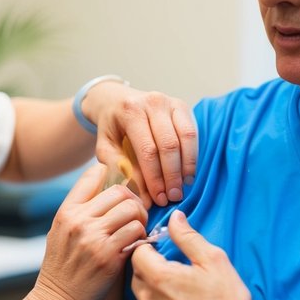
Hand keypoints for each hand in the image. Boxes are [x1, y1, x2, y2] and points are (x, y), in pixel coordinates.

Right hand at [29, 164, 147, 299]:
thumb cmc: (61, 267)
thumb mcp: (59, 232)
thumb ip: (79, 210)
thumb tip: (106, 185)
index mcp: (66, 211)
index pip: (94, 174)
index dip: (113, 177)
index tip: (120, 193)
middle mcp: (79, 221)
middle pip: (120, 191)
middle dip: (133, 202)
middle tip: (135, 216)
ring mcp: (93, 238)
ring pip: (131, 210)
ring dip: (140, 219)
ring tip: (136, 231)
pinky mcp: (109, 257)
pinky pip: (136, 233)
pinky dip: (140, 237)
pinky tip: (135, 245)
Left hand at [81, 81, 196, 206]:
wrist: (116, 100)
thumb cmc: (112, 128)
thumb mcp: (106, 148)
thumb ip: (121, 170)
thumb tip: (143, 197)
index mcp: (131, 111)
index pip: (147, 150)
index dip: (155, 177)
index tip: (159, 198)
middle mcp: (153, 102)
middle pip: (169, 144)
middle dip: (172, 175)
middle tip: (173, 197)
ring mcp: (170, 102)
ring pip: (186, 137)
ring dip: (186, 166)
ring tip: (182, 187)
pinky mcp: (182, 106)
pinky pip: (193, 133)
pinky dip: (192, 155)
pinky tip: (188, 173)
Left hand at [130, 210, 258, 299]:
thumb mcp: (212, 260)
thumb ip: (188, 236)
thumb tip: (174, 217)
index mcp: (159, 277)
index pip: (137, 253)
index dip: (149, 248)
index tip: (162, 250)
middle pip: (137, 276)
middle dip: (150, 270)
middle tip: (175, 272)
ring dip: (155, 294)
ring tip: (181, 297)